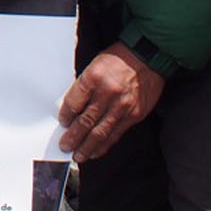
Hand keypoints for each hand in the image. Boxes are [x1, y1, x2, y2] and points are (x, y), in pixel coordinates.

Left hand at [58, 43, 164, 161]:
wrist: (147, 56)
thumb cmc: (118, 59)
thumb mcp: (94, 65)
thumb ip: (84, 87)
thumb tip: (73, 108)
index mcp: (93, 77)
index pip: (74, 103)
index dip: (66, 116)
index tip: (62, 123)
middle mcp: (107, 93)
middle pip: (85, 121)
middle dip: (73, 137)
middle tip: (65, 146)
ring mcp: (122, 106)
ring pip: (100, 132)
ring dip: (87, 147)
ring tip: (78, 155)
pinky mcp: (134, 114)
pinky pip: (116, 134)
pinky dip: (104, 145)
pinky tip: (96, 151)